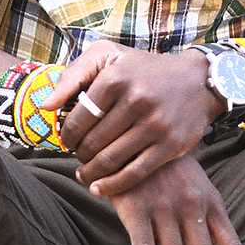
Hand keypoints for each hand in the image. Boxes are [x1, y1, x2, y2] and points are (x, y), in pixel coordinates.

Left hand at [43, 42, 222, 194]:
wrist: (197, 81)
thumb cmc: (144, 69)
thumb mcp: (108, 56)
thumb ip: (73, 75)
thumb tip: (46, 106)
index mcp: (116, 78)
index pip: (77, 119)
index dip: (66, 135)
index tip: (68, 140)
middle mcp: (137, 99)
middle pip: (92, 142)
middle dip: (79, 154)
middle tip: (78, 155)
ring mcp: (156, 124)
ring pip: (110, 160)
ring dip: (90, 172)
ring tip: (85, 172)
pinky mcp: (171, 145)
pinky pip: (134, 173)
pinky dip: (112, 185)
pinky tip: (99, 187)